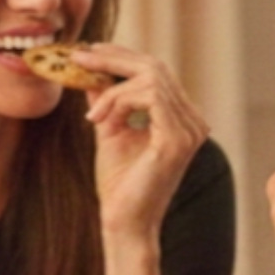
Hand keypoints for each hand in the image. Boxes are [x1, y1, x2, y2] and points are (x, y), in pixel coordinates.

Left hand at [71, 44, 208, 244]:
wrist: (124, 224)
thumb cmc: (120, 186)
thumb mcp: (110, 131)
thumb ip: (107, 100)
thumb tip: (92, 70)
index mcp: (183, 119)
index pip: (156, 71)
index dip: (122, 55)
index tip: (89, 50)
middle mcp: (194, 122)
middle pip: (155, 66)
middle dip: (114, 58)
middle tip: (80, 57)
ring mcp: (190, 130)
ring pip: (150, 78)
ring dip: (112, 89)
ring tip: (93, 116)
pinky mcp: (177, 139)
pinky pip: (148, 96)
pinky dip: (118, 101)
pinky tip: (100, 121)